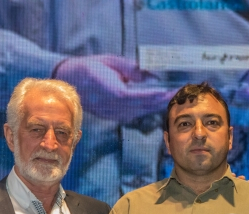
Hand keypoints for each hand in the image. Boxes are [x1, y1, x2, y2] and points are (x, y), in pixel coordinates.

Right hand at [54, 55, 173, 121]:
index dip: (158, 96)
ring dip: (155, 108)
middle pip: (144, 108)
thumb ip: (134, 70)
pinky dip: (146, 111)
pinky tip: (155, 105)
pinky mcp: (113, 117)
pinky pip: (133, 115)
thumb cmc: (91, 67)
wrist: (70, 81)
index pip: (142, 97)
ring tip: (170, 100)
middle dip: (162, 102)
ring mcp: (113, 114)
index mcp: (114, 92)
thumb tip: (153, 76)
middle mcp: (114, 107)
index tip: (172, 91)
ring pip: (140, 113)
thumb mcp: (113, 63)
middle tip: (178, 95)